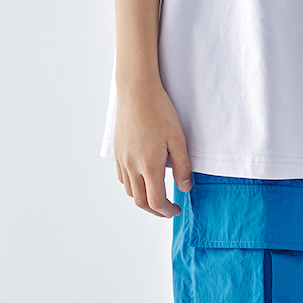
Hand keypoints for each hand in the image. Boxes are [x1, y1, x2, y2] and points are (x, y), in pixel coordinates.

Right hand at [114, 81, 192, 217]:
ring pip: (129, 191)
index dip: (167, 211)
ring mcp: (121, 159)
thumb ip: (182, 167)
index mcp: (148, 165)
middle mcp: (131, 166)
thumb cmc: (159, 111)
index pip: (156, 201)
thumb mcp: (178, 139)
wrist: (136, 91)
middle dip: (156, 211)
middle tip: (169, 209)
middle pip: (140, 201)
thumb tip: (185, 188)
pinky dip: (133, 186)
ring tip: (158, 195)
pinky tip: (143, 180)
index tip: (177, 209)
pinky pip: (122, 178)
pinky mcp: (117, 152)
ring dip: (143, 199)